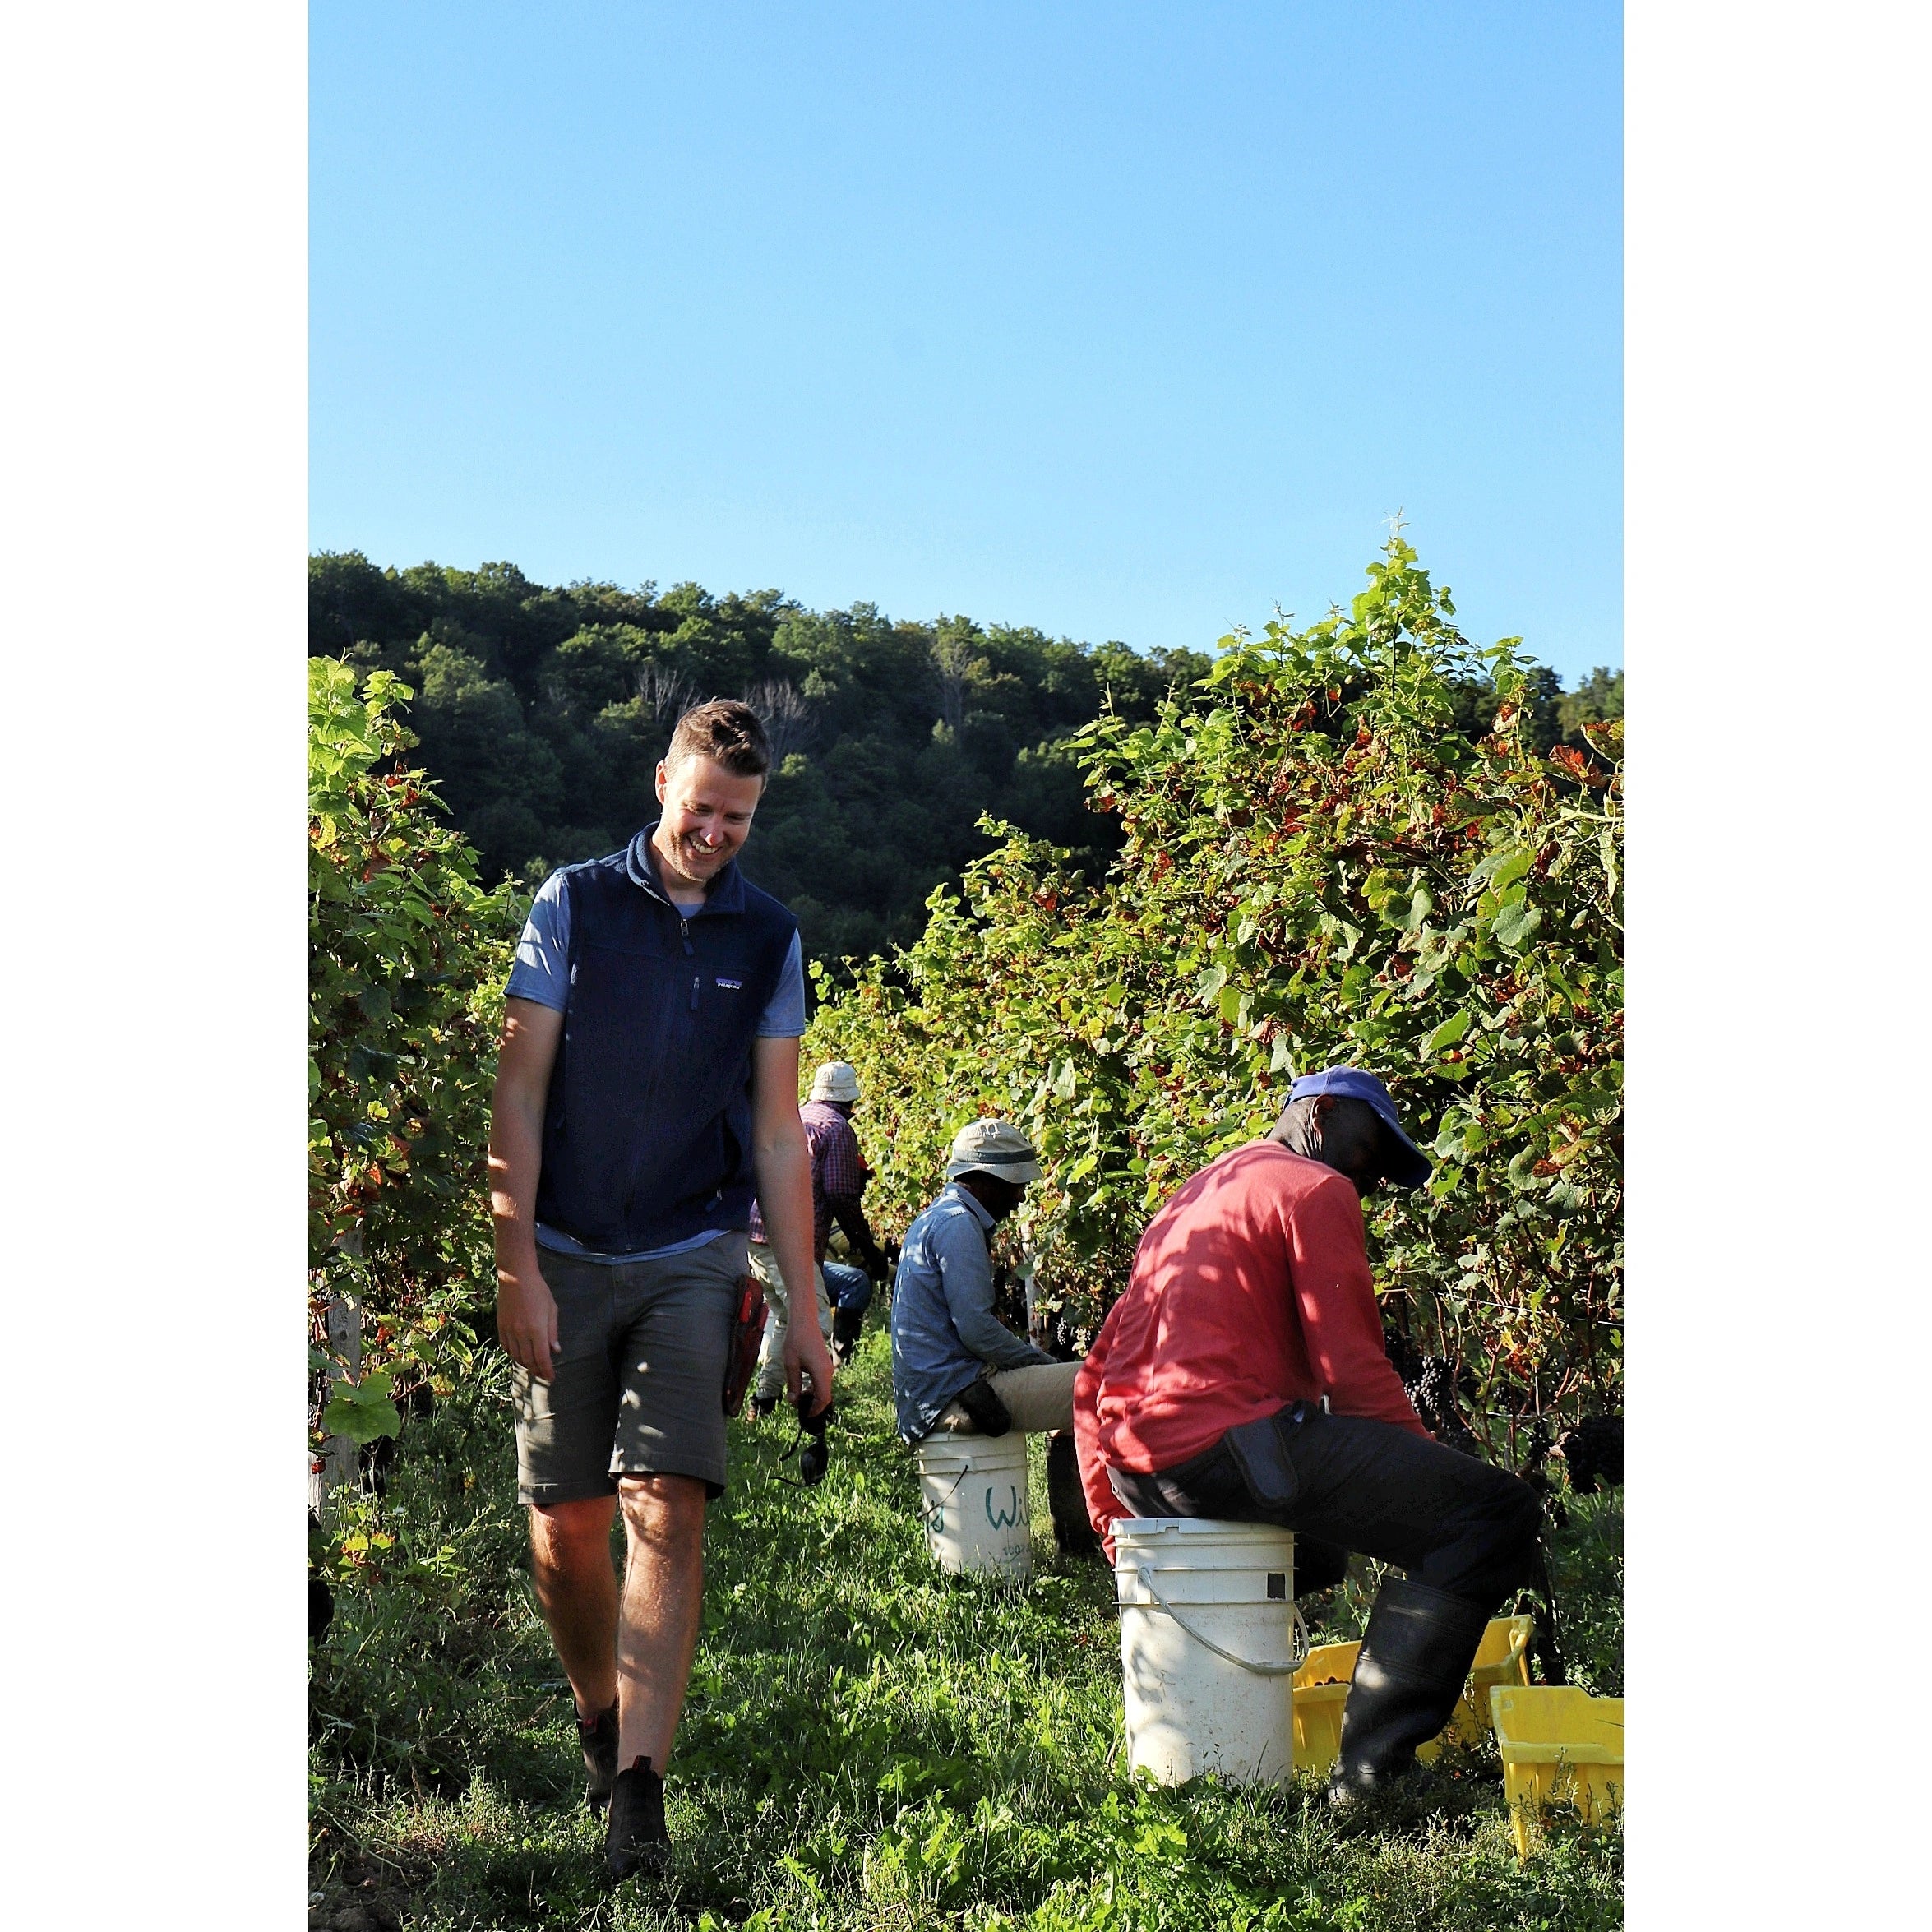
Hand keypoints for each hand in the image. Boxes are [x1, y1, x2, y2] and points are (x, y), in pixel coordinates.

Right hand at [496, 1256, 558, 1381]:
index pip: (542, 1357)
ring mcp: (509, 1330)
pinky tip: (519, 1355)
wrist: (516, 1277)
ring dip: (525, 1364)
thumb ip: (552, 1332)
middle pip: (529, 1360)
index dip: (547, 1370)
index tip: (551, 1378)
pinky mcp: (501, 1326)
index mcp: (537, 1329)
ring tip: (532, 1366)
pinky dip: (513, 1354)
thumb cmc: (538, 1291)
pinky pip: (506, 1347)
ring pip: (516, 1356)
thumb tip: (556, 1351)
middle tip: (543, 1375)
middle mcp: (521, 1333)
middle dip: (537, 1370)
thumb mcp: (551, 1309)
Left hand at [784, 1322, 835, 1417]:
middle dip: (812, 1405)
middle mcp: (828, 1372)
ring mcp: (827, 1368)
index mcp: (821, 1373)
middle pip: (825, 1396)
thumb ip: (793, 1385)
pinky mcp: (824, 1364)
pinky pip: (821, 1382)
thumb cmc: (796, 1341)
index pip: (823, 1400)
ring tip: (797, 1399)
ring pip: (823, 1389)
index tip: (805, 1417)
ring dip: (812, 1397)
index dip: (815, 1411)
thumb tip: (793, 1402)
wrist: (804, 1321)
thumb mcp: (790, 1365)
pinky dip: (813, 1388)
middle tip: (798, 1410)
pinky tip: (801, 1388)